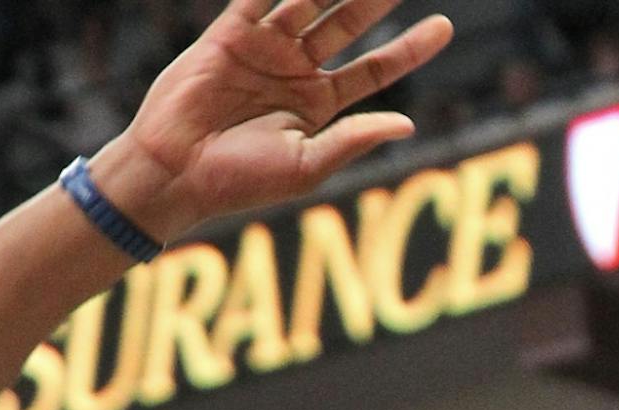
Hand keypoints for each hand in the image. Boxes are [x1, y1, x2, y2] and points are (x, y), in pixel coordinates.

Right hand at [91, 0, 452, 242]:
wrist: (174, 173)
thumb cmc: (238, 181)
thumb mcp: (306, 166)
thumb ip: (354, 139)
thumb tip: (408, 126)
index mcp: (316, 106)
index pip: (372, 69)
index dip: (408, 49)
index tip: (443, 26)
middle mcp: (293, 72)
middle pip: (348, 23)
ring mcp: (263, 49)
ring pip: (310, 1)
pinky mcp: (229, 33)